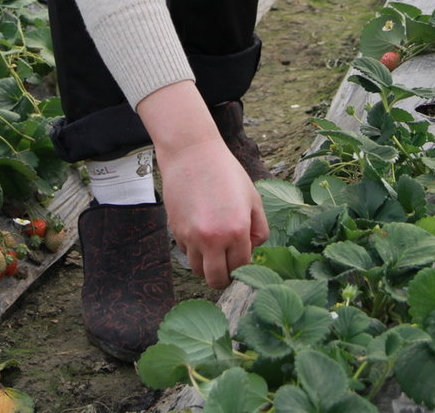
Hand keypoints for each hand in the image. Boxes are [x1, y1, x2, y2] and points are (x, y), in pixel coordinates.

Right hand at [136, 81, 268, 287]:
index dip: (242, 266)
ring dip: (207, 263)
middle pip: (216, 279)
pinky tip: (199, 228)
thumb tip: (253, 249)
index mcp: (236, 230)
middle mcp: (212, 238)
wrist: (191, 153)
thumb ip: (259, 227)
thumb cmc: (225, 172)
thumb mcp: (252, 197)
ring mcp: (191, 236)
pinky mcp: (175, 230)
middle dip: (224, 277)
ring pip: (198, 269)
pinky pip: (186, 252)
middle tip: (227, 265)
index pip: (240, 267)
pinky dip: (193, 248)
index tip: (241, 259)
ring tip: (213, 246)